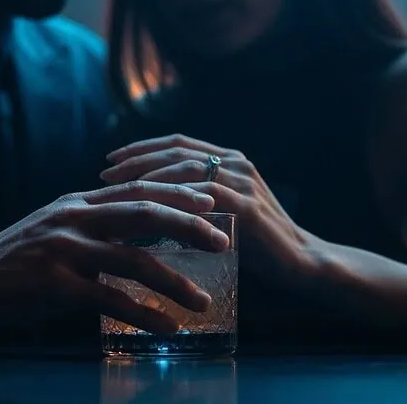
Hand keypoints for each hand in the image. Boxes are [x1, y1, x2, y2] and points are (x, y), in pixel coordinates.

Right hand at [0, 181, 231, 334]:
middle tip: (223, 240)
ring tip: (202, 301)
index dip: (176, 193)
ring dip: (173, 281)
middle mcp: (73, 218)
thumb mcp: (54, 228)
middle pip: (143, 214)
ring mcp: (64, 250)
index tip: (210, 202)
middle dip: (188, 225)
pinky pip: (110, 300)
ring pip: (132, 260)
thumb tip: (136, 234)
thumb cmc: (13, 259)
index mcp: (76, 202)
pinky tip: (166, 327)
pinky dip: (144, 314)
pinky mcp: (54, 285)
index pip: (136, 190)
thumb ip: (92, 226)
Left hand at [101, 134, 318, 282]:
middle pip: (176, 151)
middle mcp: (235, 163)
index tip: (111, 160)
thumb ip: (198, 202)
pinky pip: (201, 196)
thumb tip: (152, 208)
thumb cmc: (259, 244)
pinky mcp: (246, 205)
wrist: (301, 262)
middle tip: (105, 173)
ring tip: (119, 190)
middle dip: (136, 160)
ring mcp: (242, 181)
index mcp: (229, 160)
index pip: (178, 143)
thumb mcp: (224, 212)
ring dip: (147, 177)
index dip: (142, 149)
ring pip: (185, 169)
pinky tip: (148, 210)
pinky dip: (172, 200)